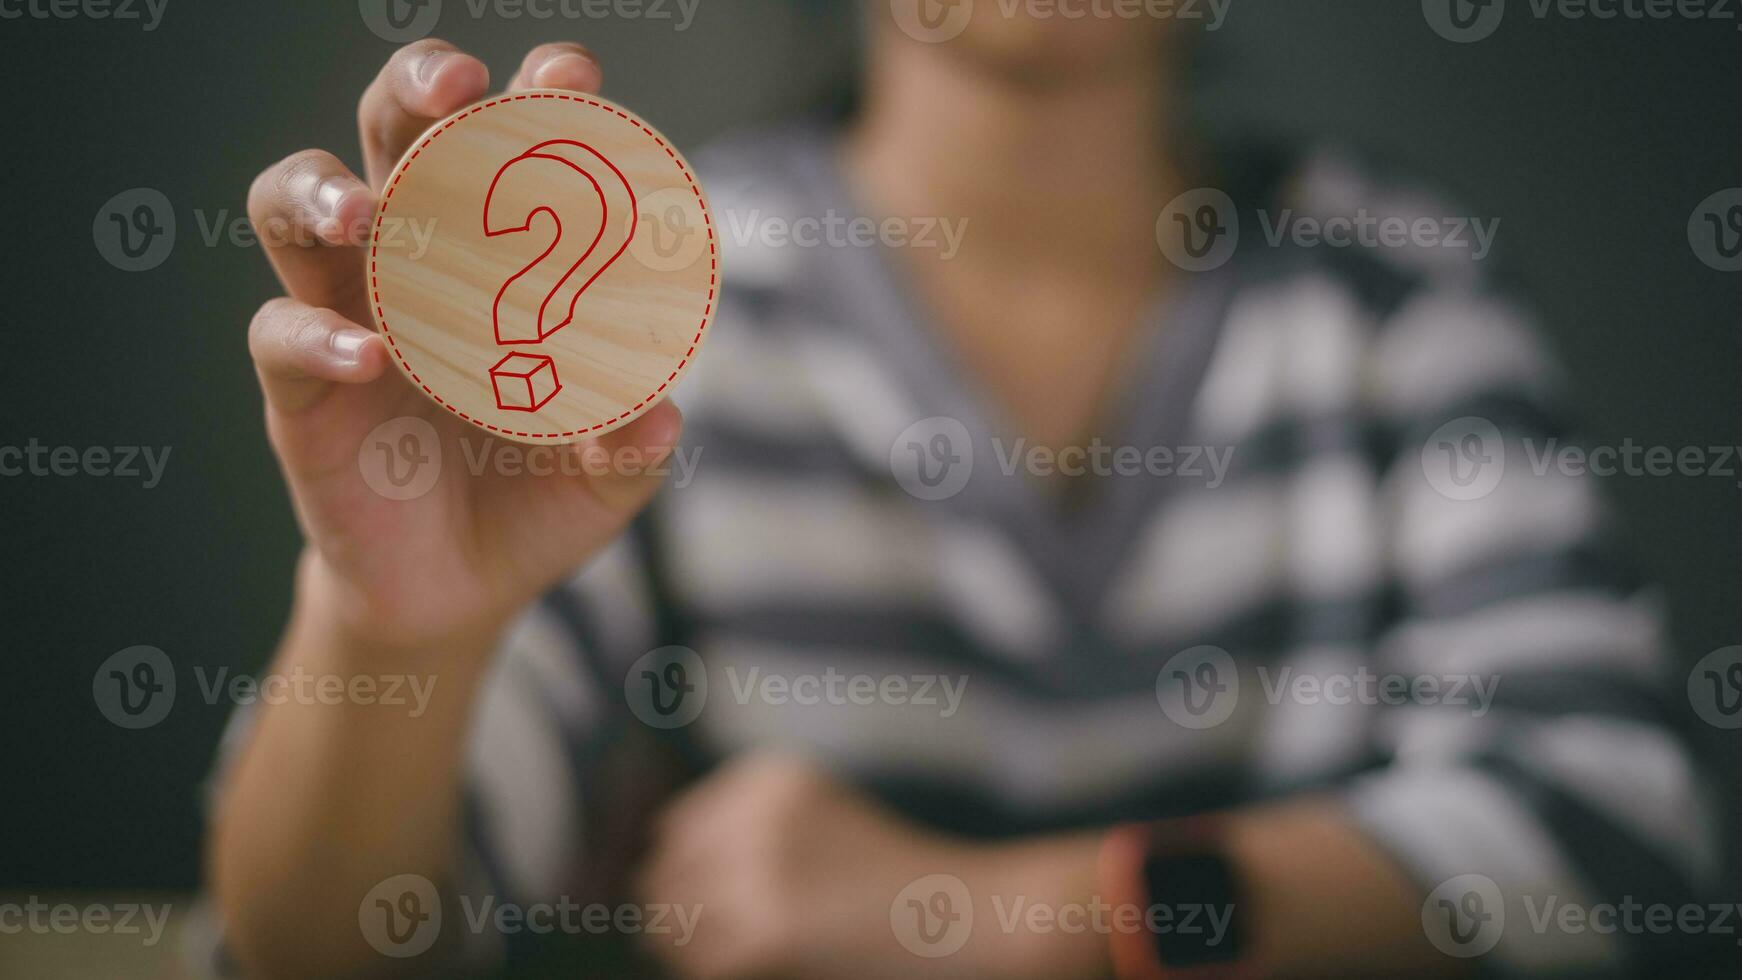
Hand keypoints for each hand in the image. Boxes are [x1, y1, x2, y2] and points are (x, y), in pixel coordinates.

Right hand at [245, 40, 678, 653]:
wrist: (459, 592)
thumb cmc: (533, 499)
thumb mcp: (604, 475)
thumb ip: (633, 443)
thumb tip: (660, 416)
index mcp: (496, 254)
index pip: (503, 145)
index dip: (530, 93)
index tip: (568, 75)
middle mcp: (412, 260)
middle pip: (389, 136)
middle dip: (415, 90)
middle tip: (458, 90)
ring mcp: (346, 314)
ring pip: (294, 207)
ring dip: (320, 192)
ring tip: (363, 211)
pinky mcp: (299, 388)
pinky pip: (282, 336)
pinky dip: (318, 336)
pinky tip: (368, 357)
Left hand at [632, 754, 1108, 979]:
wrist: (975, 916)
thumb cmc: (900, 885)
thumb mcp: (820, 830)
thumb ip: (746, 838)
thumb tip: (648, 881)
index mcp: (768, 779)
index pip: (675, 830)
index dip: (683, 879)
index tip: (718, 909)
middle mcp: (756, 813)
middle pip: (664, 877)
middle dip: (683, 917)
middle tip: (734, 945)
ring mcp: (759, 870)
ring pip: (674, 926)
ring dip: (700, 952)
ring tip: (758, 955)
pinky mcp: (767, 931)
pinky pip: (704, 966)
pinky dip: (721, 975)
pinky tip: (773, 971)